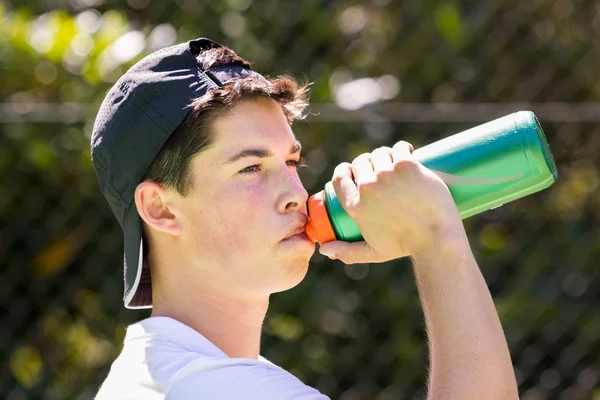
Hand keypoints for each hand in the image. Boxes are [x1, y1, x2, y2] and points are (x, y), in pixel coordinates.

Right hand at [318, 141, 466, 263]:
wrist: (437, 238)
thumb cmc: (405, 246)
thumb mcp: (372, 252)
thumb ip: (346, 253)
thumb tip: (324, 249)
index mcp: (356, 205)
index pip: (340, 177)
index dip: (345, 170)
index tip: (354, 171)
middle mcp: (368, 187)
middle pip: (360, 162)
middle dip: (367, 163)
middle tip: (380, 170)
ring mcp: (387, 174)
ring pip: (380, 153)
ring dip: (385, 155)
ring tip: (394, 164)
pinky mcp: (407, 165)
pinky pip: (399, 147)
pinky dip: (402, 148)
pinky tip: (405, 151)